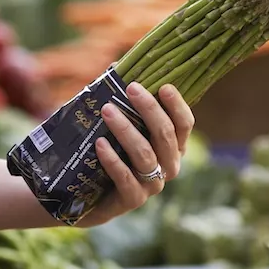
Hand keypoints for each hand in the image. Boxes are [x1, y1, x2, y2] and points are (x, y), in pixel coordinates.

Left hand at [78, 82, 193, 227]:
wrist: (85, 197)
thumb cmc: (105, 154)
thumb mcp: (117, 128)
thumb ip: (123, 104)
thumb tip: (115, 68)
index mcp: (172, 148)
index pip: (184, 125)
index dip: (177, 105)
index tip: (164, 86)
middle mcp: (168, 167)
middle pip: (166, 136)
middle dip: (149, 109)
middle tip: (131, 89)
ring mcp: (151, 186)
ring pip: (145, 154)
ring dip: (126, 130)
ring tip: (107, 111)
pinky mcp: (132, 200)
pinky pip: (125, 178)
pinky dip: (113, 160)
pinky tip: (99, 144)